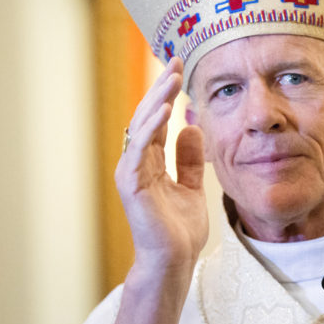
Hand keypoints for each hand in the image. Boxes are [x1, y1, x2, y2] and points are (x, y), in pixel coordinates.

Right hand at [111, 57, 208, 323]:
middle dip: (160, 88)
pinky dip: (150, 128)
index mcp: (149, 162)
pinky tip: (164, 110)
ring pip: (140, 127)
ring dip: (156, 100)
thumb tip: (192, 128)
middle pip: (146, 117)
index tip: (180, 70)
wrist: (174, 262)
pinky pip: (138, 150)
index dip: (166, 95)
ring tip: (171, 77)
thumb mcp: (191, 187)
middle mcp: (136, 163)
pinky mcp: (131, 185)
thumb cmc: (179, 230)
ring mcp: (131, 173)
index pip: (156, 120)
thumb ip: (189, 159)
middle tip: (175, 62)